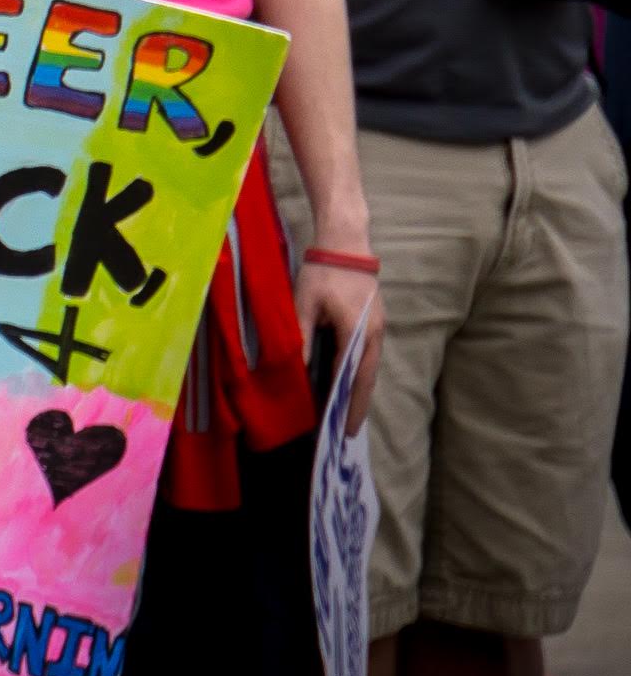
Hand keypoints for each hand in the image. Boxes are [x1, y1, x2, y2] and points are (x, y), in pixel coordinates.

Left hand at [297, 243, 383, 435]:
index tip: (341, 428)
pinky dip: (359, 373)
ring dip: (360, 391)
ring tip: (346, 414)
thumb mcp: (304, 304)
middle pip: (366, 378)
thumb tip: (297, 370)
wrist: (346, 244)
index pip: (351, 376)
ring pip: (370, 368)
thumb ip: (301, 337)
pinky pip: (368, 356)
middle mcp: (374, 334)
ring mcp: (378, 329)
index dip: (346, 403)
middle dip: (358, 406)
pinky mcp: (375, 323)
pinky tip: (347, 383)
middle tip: (347, 432)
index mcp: (357, 331)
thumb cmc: (322, 272)